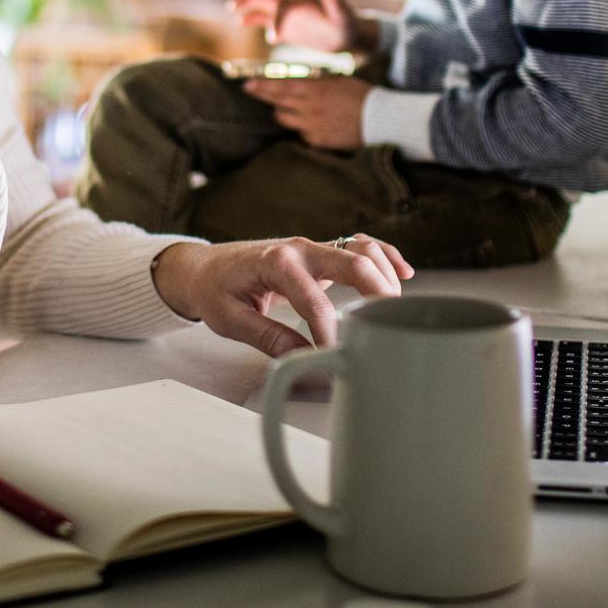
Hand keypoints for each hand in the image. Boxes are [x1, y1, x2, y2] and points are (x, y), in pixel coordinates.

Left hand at [150, 235, 413, 357]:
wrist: (204, 267)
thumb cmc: (214, 290)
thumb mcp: (230, 319)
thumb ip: (268, 338)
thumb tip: (305, 361)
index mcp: (275, 262)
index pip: (314, 301)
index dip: (331, 334)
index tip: (338, 359)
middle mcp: (299, 248)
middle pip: (352, 263)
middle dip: (377, 294)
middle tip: (390, 327)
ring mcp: (312, 247)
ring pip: (362, 249)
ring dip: (385, 274)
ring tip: (396, 309)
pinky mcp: (320, 254)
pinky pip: (360, 246)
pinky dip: (385, 255)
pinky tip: (403, 273)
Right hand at [231, 0, 373, 52]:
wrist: (349, 34)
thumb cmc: (348, 24)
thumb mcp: (343, 14)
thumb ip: (335, 0)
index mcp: (303, 1)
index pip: (283, 5)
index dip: (277, 20)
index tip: (274, 39)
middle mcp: (292, 4)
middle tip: (234, 5)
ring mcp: (289, 14)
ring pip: (264, 6)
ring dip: (249, 6)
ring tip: (233, 11)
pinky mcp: (288, 26)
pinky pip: (267, 20)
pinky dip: (255, 19)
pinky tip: (243, 22)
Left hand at [243, 75, 369, 150]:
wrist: (381, 119)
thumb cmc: (361, 95)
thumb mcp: (337, 81)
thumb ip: (315, 82)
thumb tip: (297, 81)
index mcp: (315, 90)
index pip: (280, 87)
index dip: (262, 86)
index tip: (247, 84)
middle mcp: (310, 108)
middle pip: (277, 103)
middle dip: (263, 95)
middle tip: (249, 90)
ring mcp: (312, 126)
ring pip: (285, 119)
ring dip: (282, 112)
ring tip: (286, 107)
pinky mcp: (318, 141)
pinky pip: (301, 133)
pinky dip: (302, 127)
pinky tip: (313, 123)